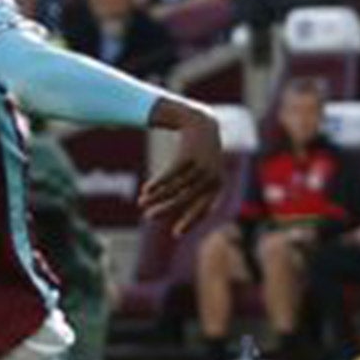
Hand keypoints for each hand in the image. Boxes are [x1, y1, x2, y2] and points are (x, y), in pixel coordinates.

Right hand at [139, 102, 223, 234]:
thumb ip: (191, 192)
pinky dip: (158, 182)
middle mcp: (212, 177)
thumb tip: (176, 215)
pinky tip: (146, 189)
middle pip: (186, 199)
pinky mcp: (189, 154)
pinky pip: (171, 173)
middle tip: (149, 217)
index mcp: (217, 186)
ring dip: (157, 196)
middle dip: (166, 209)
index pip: (203, 209)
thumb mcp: (199, 174)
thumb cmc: (200, 156)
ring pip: (176, 186)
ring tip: (142, 202)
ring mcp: (201, 165)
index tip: (175, 234)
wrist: (203, 124)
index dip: (189, 222)